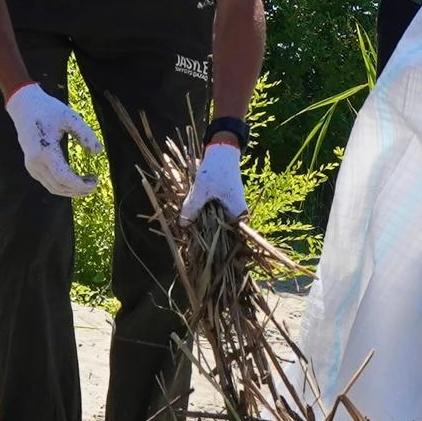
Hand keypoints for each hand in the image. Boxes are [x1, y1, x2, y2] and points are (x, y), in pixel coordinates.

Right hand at [5, 84, 101, 197]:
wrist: (23, 105)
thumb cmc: (48, 109)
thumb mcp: (70, 117)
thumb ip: (85, 134)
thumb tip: (98, 152)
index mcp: (45, 151)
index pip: (64, 177)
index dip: (81, 184)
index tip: (96, 181)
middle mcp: (35, 162)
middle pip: (59, 186)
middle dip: (78, 190)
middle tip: (95, 184)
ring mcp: (31, 165)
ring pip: (53, 187)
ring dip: (71, 190)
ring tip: (87, 185)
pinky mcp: (31, 166)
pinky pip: (47, 182)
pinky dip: (62, 186)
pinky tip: (74, 181)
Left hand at [183, 137, 294, 269]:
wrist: (222, 151)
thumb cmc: (216, 170)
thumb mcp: (201, 190)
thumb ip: (192, 208)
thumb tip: (183, 225)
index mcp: (238, 216)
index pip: (233, 244)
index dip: (222, 258)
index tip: (211, 269)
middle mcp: (237, 217)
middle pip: (223, 238)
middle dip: (210, 247)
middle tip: (195, 259)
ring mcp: (230, 212)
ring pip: (216, 229)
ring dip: (204, 235)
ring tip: (192, 247)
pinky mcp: (223, 206)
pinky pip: (213, 220)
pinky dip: (203, 223)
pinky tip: (191, 227)